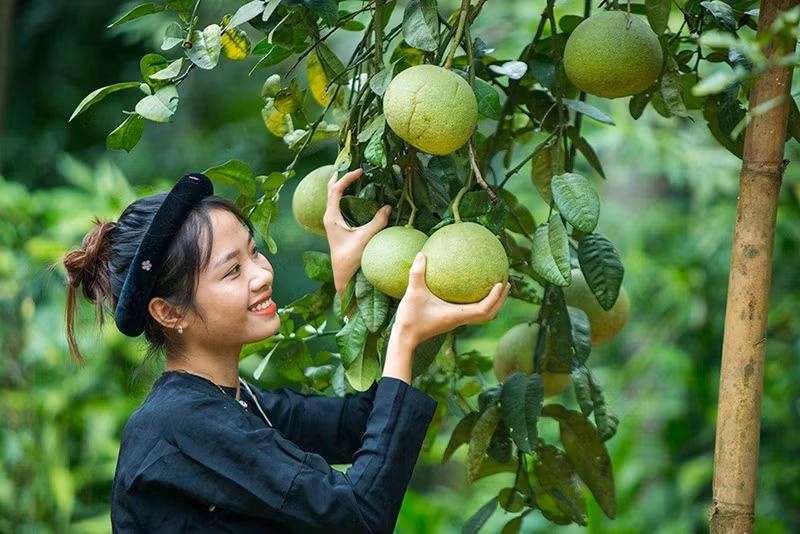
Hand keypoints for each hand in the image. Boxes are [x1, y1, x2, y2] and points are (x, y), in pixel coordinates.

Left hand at [323, 168, 391, 295]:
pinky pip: (340, 204)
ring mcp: (333, 221)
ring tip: (354, 173)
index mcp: (331, 217)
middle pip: (331, 188)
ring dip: (343, 183)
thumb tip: (389, 206)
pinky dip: (347, 194)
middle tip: (352, 163)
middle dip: (340, 174)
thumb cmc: (351, 258)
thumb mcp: (366, 238)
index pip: (336, 190)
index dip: (347, 177)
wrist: (343, 276)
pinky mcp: (338, 226)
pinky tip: (358, 192)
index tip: (360, 171)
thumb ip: (378, 221)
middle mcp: (329, 216)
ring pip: (334, 196)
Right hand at [393, 252, 510, 348]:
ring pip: (482, 315)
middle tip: (506, 282)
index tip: (501, 283)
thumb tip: (422, 254)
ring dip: (493, 302)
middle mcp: (460, 319)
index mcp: (457, 315)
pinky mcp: (451, 320)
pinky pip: (471, 311)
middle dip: (500, 299)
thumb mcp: (413, 293)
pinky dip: (478, 301)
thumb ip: (417, 273)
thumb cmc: (410, 318)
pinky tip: (472, 288)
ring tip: (496, 286)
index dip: (495, 298)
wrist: (405, 338)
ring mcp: (456, 321)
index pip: (483, 309)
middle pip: (489, 313)